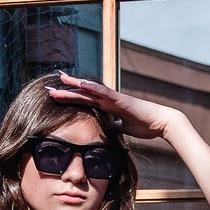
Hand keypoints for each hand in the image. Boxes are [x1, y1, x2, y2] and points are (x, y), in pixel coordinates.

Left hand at [47, 71, 182, 146]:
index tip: (56, 96)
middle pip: (83, 94)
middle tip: (49, 88)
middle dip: (66, 91)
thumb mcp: (124, 129)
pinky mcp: (121, 99)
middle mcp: (108, 100)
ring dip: (74, 85)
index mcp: (108, 107)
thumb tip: (107, 129)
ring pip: (90, 90)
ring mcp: (114, 98)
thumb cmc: (145, 125)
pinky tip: (81, 83)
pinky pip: (105, 92)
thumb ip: (114, 126)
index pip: (85, 101)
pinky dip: (93, 87)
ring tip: (60, 80)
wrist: (161, 123)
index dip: (70, 98)